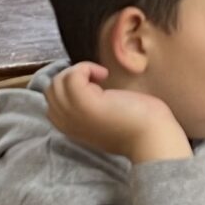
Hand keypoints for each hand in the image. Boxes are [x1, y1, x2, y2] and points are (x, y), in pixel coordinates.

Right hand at [46, 62, 190, 163]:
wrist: (154, 137)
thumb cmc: (137, 125)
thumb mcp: (105, 118)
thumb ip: (89, 109)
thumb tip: (88, 85)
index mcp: (71, 129)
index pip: (51, 102)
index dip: (67, 87)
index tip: (90, 85)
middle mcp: (67, 124)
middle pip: (51, 90)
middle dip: (71, 77)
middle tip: (96, 80)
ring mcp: (75, 114)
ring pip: (57, 82)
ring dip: (78, 71)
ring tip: (100, 77)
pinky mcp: (86, 104)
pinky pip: (71, 76)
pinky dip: (85, 67)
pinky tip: (104, 74)